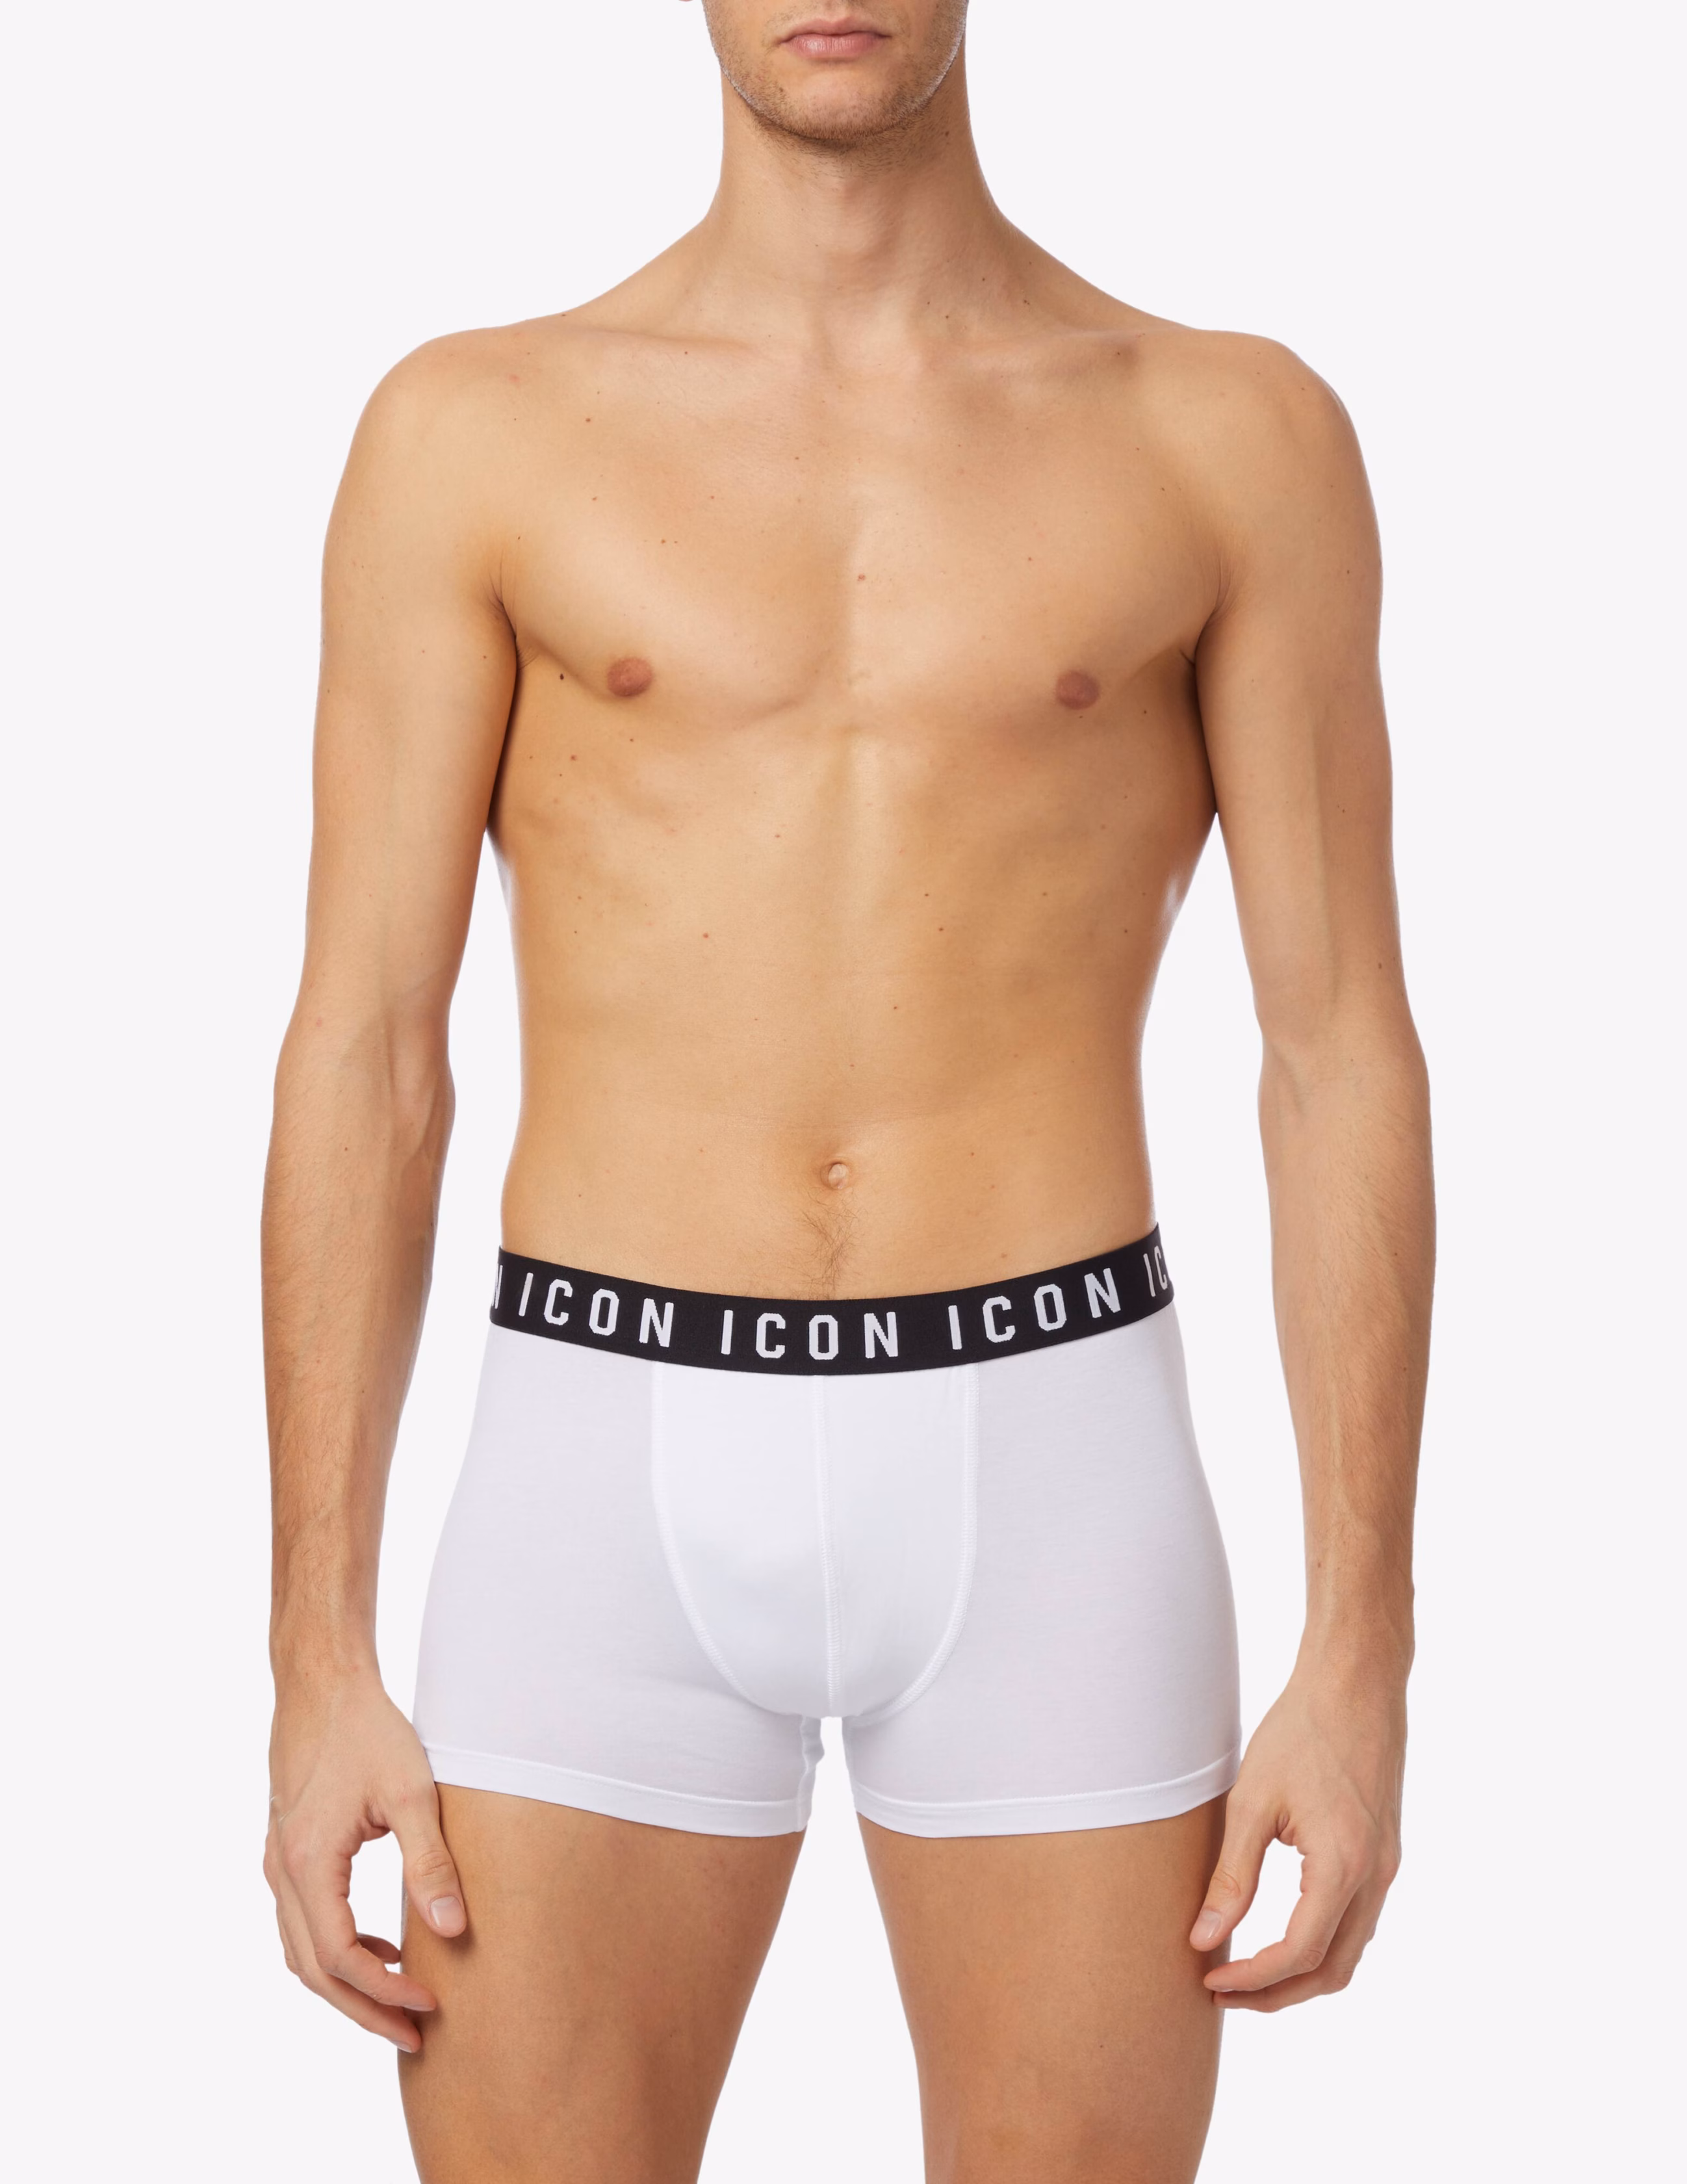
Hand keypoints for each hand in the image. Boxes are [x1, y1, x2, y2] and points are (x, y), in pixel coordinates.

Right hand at [265, 1671, 467, 2050]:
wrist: (322, 1683)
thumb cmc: (368, 1729)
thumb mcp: (412, 1792)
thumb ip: (431, 1863)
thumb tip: (452, 1930)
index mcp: (308, 1862)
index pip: (338, 1957)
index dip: (383, 1991)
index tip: (431, 2003)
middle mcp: (281, 1871)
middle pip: (313, 1969)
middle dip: (363, 2009)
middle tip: (414, 2035)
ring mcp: (276, 1863)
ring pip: (301, 1951)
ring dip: (347, 1984)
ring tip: (402, 2000)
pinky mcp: (286, 1851)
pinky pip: (302, 1922)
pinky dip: (336, 1949)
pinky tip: (383, 1945)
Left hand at [1190, 1658, 1404, 2009]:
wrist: (1356, 1683)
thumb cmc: (1301, 1731)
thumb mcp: (1252, 1802)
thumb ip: (1231, 1876)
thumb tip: (1205, 1938)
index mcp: (1343, 1865)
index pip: (1299, 1953)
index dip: (1253, 1978)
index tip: (1211, 1979)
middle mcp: (1376, 1877)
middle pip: (1331, 1970)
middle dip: (1277, 1993)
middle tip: (1223, 1990)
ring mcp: (1387, 1867)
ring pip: (1349, 1951)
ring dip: (1301, 1974)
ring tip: (1245, 1970)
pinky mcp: (1385, 1853)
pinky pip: (1358, 1921)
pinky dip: (1321, 1943)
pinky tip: (1281, 1931)